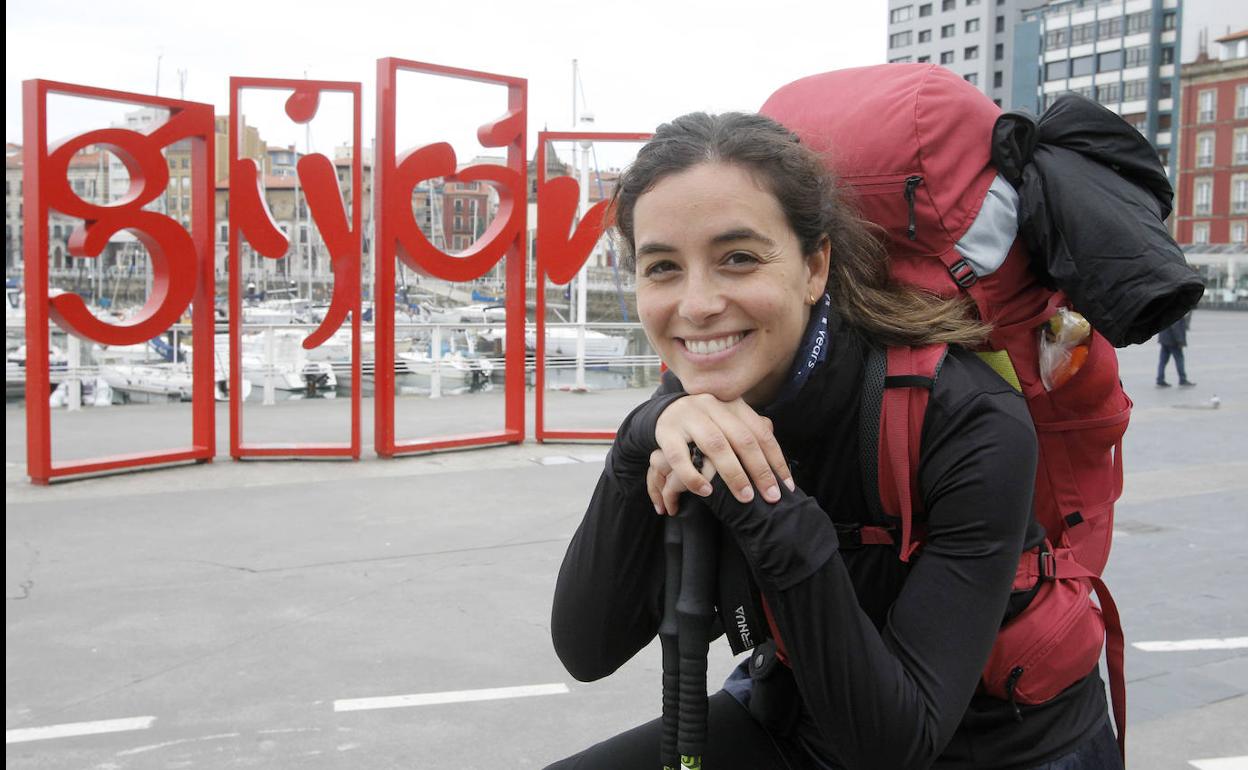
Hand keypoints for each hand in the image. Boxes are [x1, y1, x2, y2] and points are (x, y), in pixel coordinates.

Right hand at [646, 394, 793, 514]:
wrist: (666, 410)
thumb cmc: (707, 423)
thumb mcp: (729, 422)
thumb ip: (751, 434)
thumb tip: (777, 458)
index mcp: (732, 404)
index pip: (760, 433)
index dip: (776, 460)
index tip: (786, 485)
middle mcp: (712, 406)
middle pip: (742, 439)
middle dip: (759, 470)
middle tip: (771, 496)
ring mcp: (688, 417)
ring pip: (715, 445)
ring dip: (733, 474)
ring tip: (745, 497)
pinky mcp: (666, 432)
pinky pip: (680, 456)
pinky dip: (694, 476)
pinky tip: (706, 491)